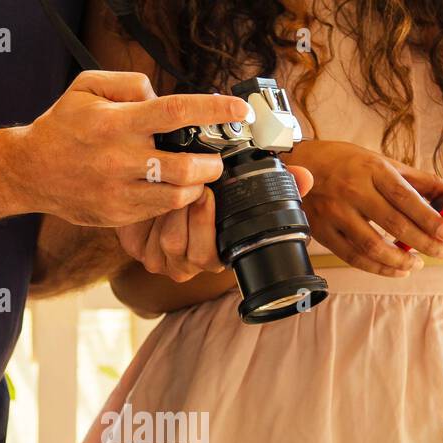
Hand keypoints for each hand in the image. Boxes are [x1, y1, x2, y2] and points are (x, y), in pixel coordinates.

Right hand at [20, 70, 249, 227]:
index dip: (213, 109)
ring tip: (199, 177)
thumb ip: (128, 84)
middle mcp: (120, 159)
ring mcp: (120, 191)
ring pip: (178, 195)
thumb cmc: (62, 127)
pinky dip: (174, 202)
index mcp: (117, 123)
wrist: (30, 172)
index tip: (238, 109)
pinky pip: (159, 212)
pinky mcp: (118, 215)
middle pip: (186, 165)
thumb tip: (159, 94)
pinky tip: (174, 191)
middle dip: (213, 163)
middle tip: (216, 158)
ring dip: (198, 187)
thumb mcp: (86, 87)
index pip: (176, 112)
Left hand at [116, 166, 314, 281]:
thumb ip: (272, 183)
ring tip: (169, 182)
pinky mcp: (137, 250)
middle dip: (187, 213)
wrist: (158, 197)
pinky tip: (150, 191)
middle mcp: (189, 265)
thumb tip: (305, 177)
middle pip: (186, 250)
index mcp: (217, 256)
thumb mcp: (236, 189)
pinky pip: (139, 237)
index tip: (208, 194)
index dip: (207, 225)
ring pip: (164, 242)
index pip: (213, 256)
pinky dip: (145, 213)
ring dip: (166, 210)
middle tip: (188, 181)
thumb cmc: (203, 195)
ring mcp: (161, 261)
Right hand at [289, 139, 442, 276]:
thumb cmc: (343, 162)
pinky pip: (353, 257)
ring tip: (417, 264)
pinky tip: (394, 270)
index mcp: (372, 170)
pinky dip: (376, 267)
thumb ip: (415, 179)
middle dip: (423, 243)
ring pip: (372, 246)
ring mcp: (336, 213)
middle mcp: (353, 191)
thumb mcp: (380, 161)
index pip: (406, 198)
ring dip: (399, 260)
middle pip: (394, 224)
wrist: (298, 165)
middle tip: (442, 252)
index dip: (429, 219)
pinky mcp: (324, 231)